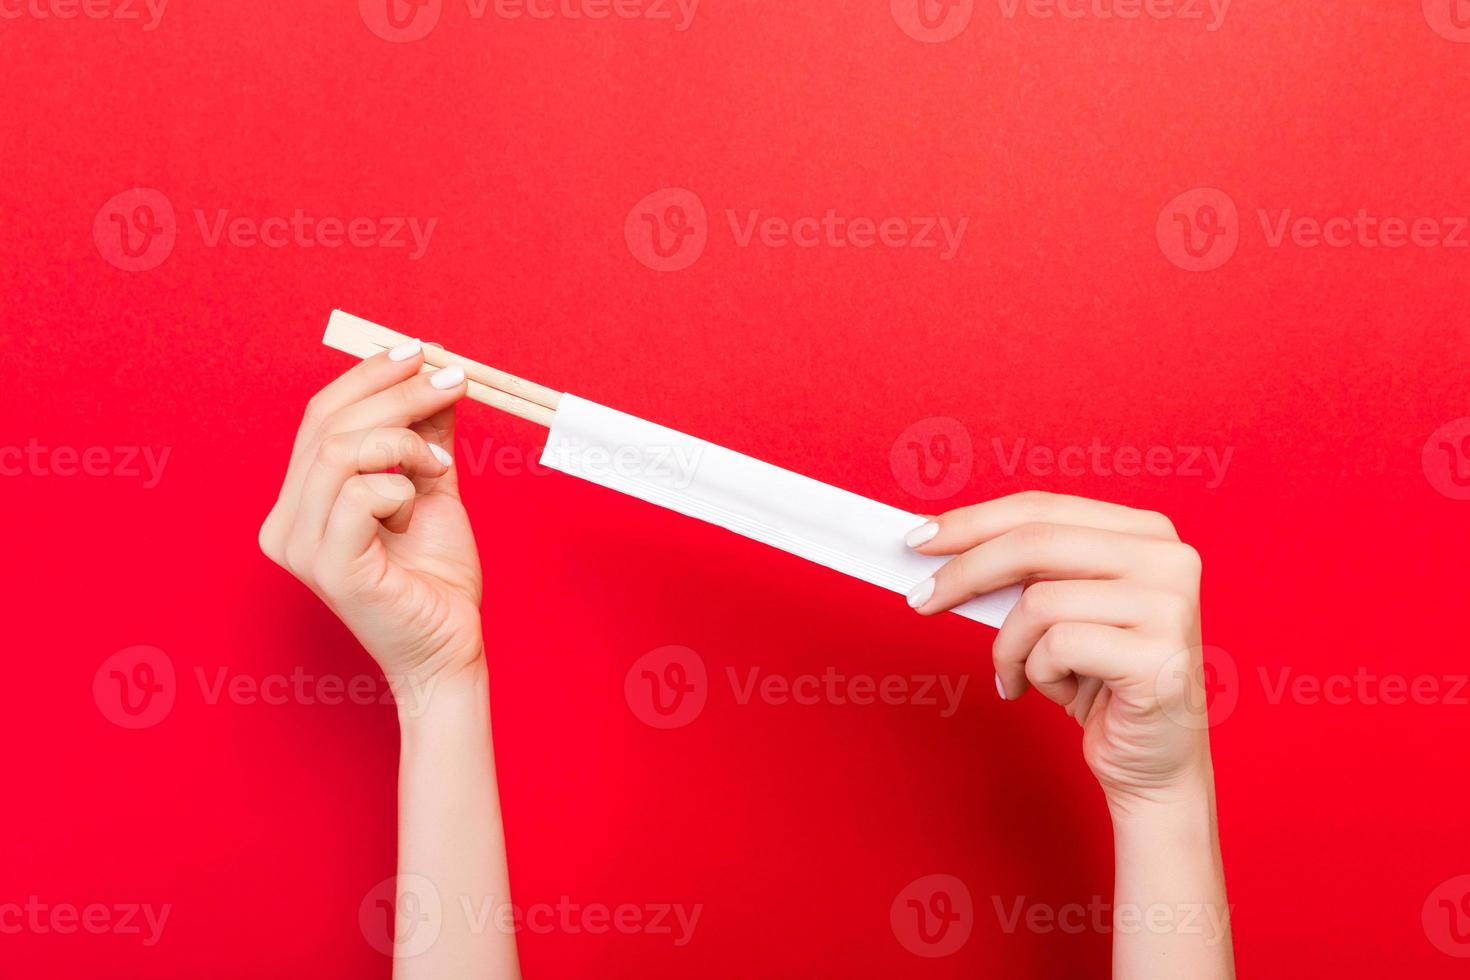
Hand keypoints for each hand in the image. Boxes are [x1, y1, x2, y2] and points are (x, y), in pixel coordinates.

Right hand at [258, 341, 483, 699]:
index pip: (320, 417)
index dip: (368, 376)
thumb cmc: (435, 574)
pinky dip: (399, 486)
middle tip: (453, 379)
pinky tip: (419, 504)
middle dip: (396, 390)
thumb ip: (423, 434)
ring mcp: (301, 548)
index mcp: (299, 501)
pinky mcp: (330, 569)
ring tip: (442, 465)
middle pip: (328, 424)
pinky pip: (358, 494)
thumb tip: (434, 373)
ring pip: (339, 451)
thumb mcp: (430, 486)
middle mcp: (285, 523)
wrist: (450, 645)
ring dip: (404, 441)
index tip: (422, 351)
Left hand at [904, 491, 1212, 811]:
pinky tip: (1062, 694)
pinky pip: (1057, 648)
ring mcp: (1169, 605)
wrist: (1155, 763)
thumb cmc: (1102, 684)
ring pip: (1038, 603)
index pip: (1042, 508)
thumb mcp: (1061, 612)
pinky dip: (1039, 676)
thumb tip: (938, 543)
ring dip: (1010, 648)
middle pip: (1035, 542)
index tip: (919, 538)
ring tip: (1020, 676)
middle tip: (921, 599)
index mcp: (1145, 532)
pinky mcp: (1159, 657)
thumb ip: (1021, 572)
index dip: (974, 521)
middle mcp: (1168, 558)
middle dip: (964, 571)